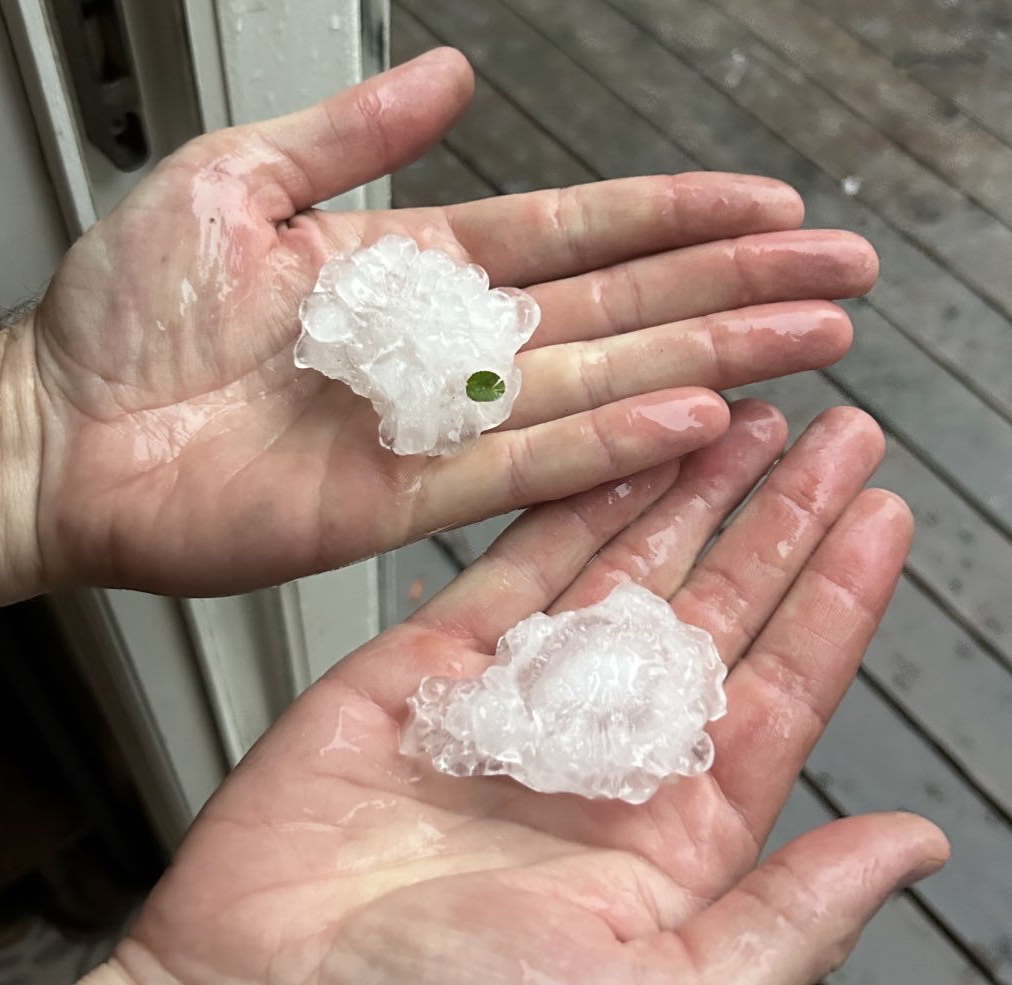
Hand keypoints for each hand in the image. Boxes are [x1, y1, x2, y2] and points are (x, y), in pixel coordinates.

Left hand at [25, 48, 875, 595]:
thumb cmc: (125, 313)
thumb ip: (355, 135)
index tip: (767, 205)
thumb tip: (448, 74)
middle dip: (730, 288)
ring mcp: (436, 426)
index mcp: (418, 269)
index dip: (674, 217)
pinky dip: (614, 444)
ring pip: (599, 386)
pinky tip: (698, 421)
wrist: (64, 430)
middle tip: (835, 279)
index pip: (577, 235)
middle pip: (617, 309)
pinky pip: (530, 468)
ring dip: (706, 360)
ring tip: (805, 343)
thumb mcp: (239, 181)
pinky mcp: (408, 498)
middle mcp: (448, 348)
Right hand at [97, 401, 946, 984]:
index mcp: (670, 831)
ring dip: (684, 492)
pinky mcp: (428, 666)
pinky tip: (616, 457)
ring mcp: (515, 699)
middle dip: (778, 516)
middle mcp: (601, 751)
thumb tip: (908, 851)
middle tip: (834, 437)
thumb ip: (787, 914)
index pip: (781, 686)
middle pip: (716, 606)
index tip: (880, 516)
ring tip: (741, 422)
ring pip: (622, 567)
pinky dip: (566, 506)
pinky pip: (511, 565)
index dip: (836, 595)